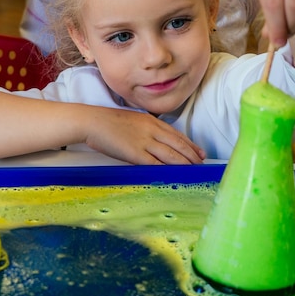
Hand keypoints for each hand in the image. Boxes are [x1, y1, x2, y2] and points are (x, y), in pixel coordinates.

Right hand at [84, 108, 205, 164]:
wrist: (92, 122)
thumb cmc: (108, 122)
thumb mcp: (132, 120)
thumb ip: (145, 128)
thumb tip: (154, 141)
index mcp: (151, 121)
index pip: (176, 134)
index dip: (190, 144)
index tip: (200, 152)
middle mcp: (152, 130)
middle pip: (178, 145)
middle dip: (192, 155)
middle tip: (202, 164)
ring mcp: (145, 142)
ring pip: (171, 155)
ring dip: (185, 164)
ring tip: (194, 171)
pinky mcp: (136, 153)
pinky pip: (156, 164)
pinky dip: (168, 170)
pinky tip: (175, 175)